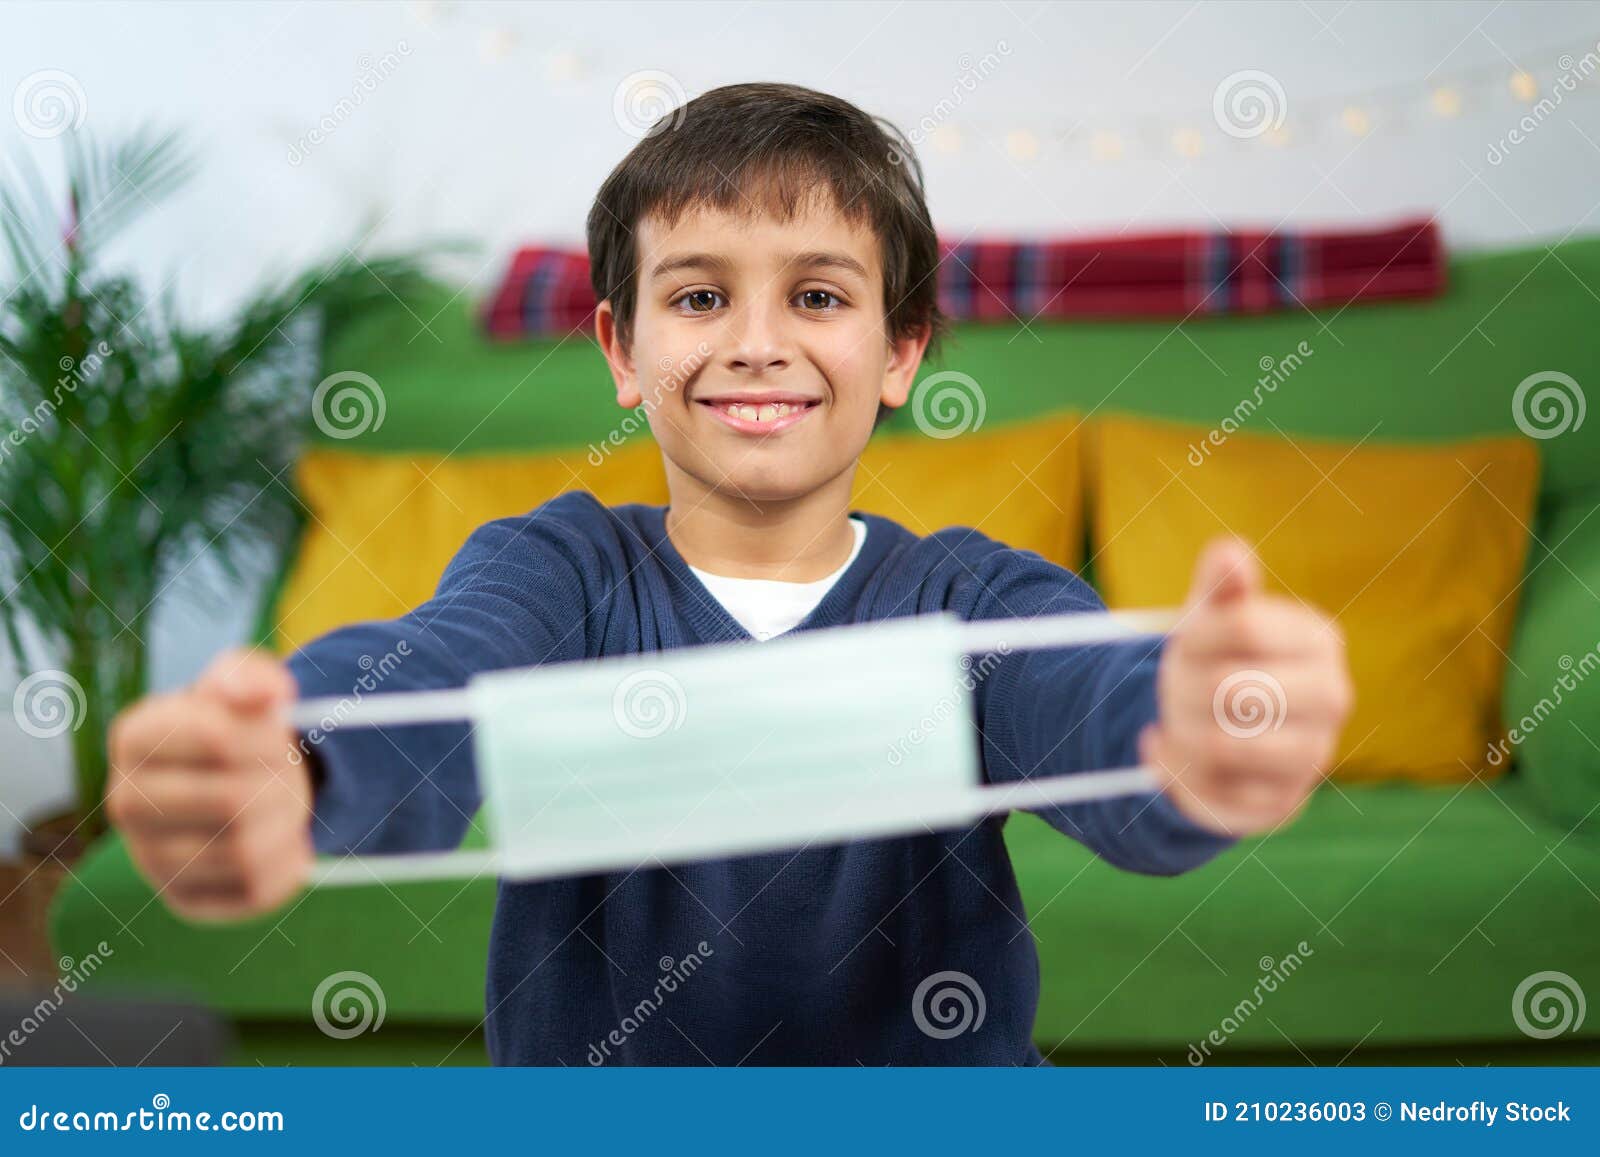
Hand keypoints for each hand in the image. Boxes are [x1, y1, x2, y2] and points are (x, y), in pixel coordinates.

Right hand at [106, 649, 312, 921]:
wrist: (237, 780)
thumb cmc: (239, 725)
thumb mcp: (244, 682)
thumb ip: (250, 674)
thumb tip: (261, 696)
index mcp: (135, 738)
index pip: (217, 737)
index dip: (270, 735)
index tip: (282, 731)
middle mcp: (128, 803)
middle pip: (233, 801)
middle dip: (282, 783)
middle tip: (291, 771)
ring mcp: (151, 858)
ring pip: (245, 852)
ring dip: (289, 823)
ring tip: (290, 802)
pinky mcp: (186, 900)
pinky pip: (255, 892)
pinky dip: (290, 863)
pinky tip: (286, 839)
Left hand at [1141, 538, 1353, 837]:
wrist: (1218, 727)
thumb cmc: (1216, 657)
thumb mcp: (1211, 614)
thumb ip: (1221, 584)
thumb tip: (1228, 553)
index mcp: (1319, 640)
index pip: (1244, 626)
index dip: (1194, 635)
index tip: (1182, 641)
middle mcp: (1332, 697)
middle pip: (1229, 688)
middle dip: (1182, 687)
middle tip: (1174, 688)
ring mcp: (1314, 754)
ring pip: (1221, 745)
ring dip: (1178, 731)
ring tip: (1175, 721)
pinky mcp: (1283, 803)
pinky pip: (1212, 791)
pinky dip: (1176, 771)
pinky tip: (1177, 756)